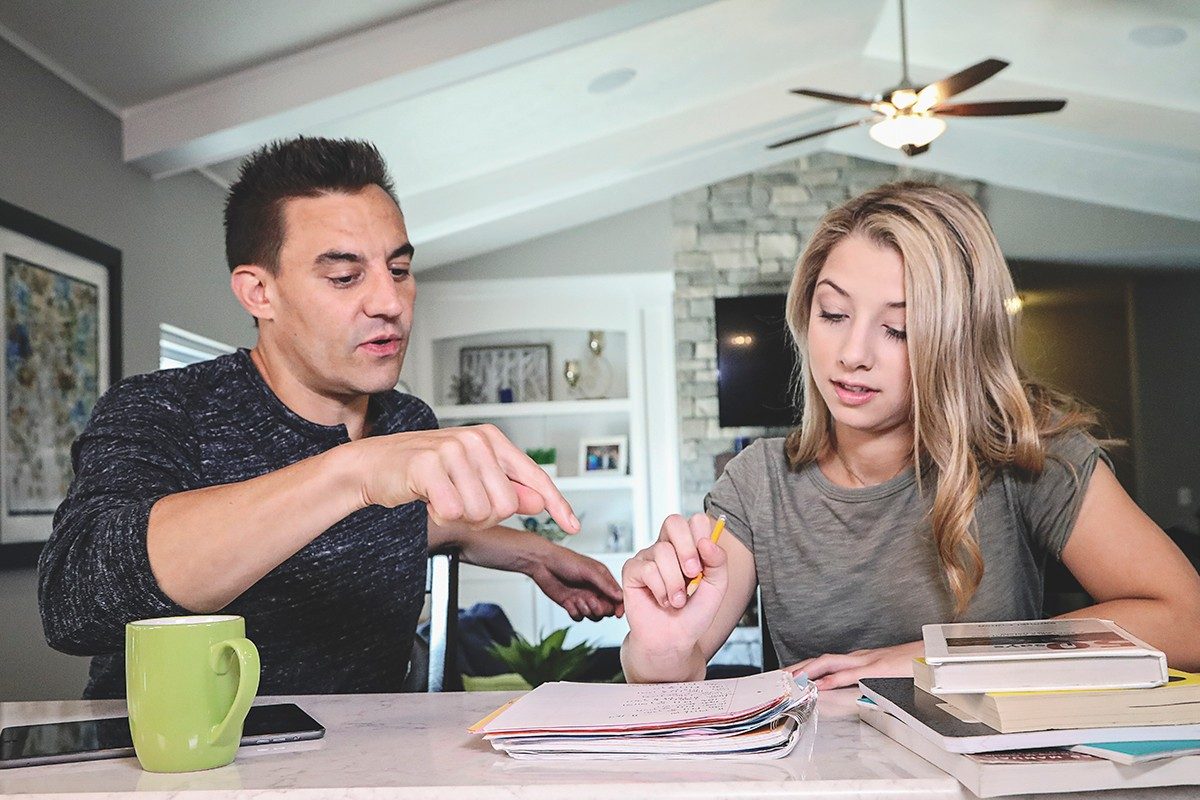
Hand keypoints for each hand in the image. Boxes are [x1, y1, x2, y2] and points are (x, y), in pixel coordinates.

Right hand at [357, 425, 578, 533]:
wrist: (375, 464)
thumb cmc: (424, 471)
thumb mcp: (472, 477)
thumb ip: (506, 488)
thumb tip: (539, 502)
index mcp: (491, 440)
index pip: (534, 476)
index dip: (556, 504)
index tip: (572, 526)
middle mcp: (476, 440)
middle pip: (506, 505)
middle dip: (484, 516)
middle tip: (461, 503)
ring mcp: (452, 450)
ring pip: (480, 512)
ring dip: (460, 517)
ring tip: (443, 498)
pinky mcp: (428, 466)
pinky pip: (452, 513)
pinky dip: (441, 516)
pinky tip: (429, 500)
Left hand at [529, 546, 623, 621]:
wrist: (543, 564)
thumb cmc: (565, 561)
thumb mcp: (589, 570)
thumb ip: (605, 584)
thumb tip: (620, 596)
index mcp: (602, 580)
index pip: (617, 597)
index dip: (619, 607)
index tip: (617, 614)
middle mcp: (594, 590)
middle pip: (607, 610)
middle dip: (599, 609)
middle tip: (590, 600)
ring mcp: (583, 598)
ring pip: (593, 616)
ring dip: (586, 611)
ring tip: (577, 600)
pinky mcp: (571, 604)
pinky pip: (579, 617)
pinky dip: (575, 612)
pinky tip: (568, 602)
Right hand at [622, 513, 725, 652]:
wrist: (674, 639)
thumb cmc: (693, 613)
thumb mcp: (717, 587)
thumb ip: (718, 562)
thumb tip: (707, 542)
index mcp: (689, 546)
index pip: (695, 521)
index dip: (701, 536)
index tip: (705, 563)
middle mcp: (667, 547)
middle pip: (673, 522)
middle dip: (687, 549)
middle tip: (693, 574)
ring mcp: (648, 557)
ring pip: (662, 552)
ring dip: (675, 583)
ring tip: (678, 600)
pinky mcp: (632, 570)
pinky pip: (647, 570)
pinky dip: (660, 590)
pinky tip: (663, 601)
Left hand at [785, 641, 922, 689]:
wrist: (933, 654)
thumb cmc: (911, 665)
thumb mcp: (885, 674)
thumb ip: (868, 680)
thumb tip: (854, 691)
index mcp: (859, 659)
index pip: (826, 661)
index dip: (805, 666)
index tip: (788, 674)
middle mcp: (859, 657)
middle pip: (821, 659)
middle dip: (799, 667)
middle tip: (780, 677)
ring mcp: (867, 661)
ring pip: (830, 662)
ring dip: (809, 670)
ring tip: (792, 678)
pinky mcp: (878, 668)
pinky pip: (852, 674)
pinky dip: (835, 678)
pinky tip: (822, 684)